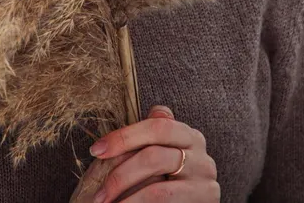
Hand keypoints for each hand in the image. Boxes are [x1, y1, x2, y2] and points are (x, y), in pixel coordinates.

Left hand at [84, 105, 218, 202]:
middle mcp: (201, 156)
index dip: (124, 136)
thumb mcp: (158, 156)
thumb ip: (154, 136)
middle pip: (154, 156)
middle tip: (98, 193)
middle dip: (120, 175)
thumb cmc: (166, 183)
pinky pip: (164, 201)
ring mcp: (205, 180)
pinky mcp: (206, 199)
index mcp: (188, 136)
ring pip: (157, 187)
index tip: (96, 150)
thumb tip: (155, 110)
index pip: (157, 126)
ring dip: (126, 198)